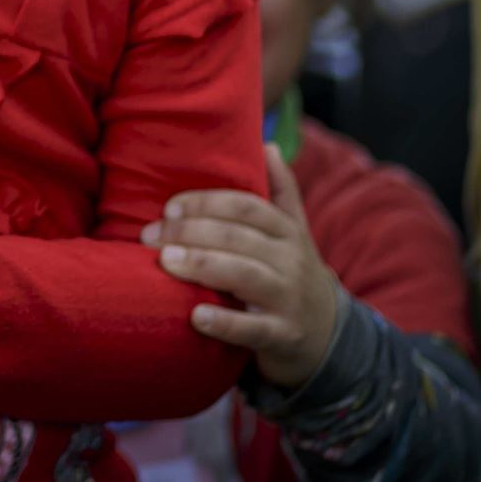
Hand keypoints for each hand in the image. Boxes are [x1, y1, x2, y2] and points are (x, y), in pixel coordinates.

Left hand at [145, 144, 338, 390]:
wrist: (330, 337)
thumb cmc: (294, 274)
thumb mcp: (295, 231)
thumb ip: (282, 189)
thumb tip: (268, 144)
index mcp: (287, 231)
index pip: (246, 206)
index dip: (207, 202)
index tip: (169, 206)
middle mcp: (291, 261)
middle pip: (237, 237)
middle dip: (190, 232)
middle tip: (150, 236)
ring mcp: (288, 299)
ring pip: (244, 275)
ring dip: (201, 265)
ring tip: (165, 261)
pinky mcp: (283, 335)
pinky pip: (253, 328)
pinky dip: (224, 323)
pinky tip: (194, 316)